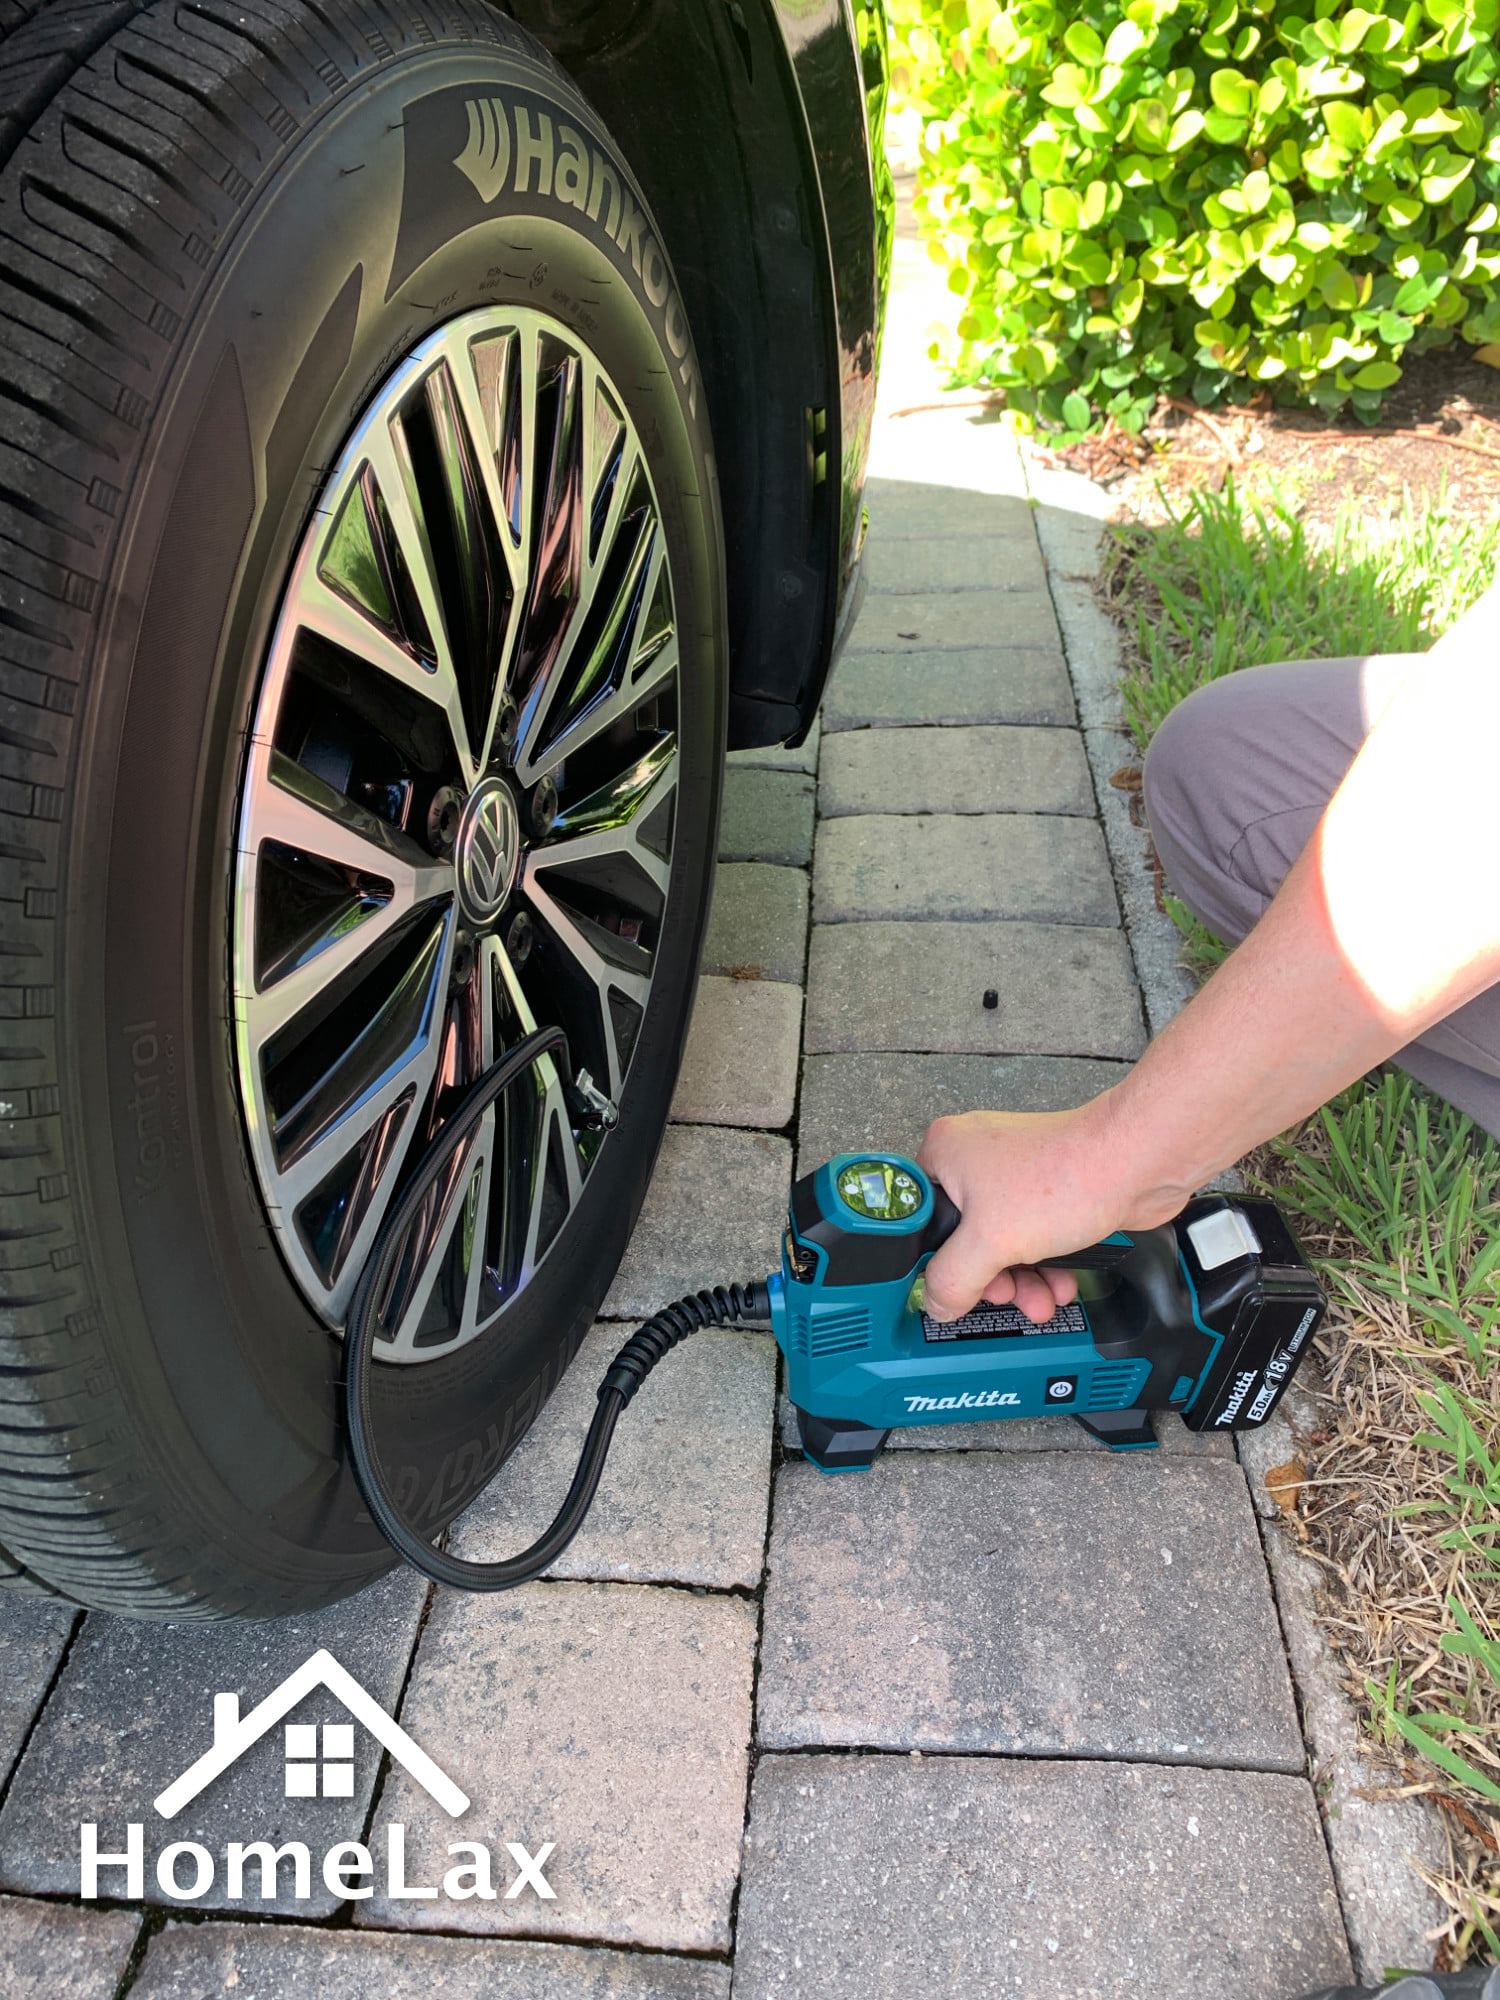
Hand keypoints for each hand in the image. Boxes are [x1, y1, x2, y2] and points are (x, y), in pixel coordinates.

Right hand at [917, 1097, 1160, 1322]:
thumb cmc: (1065, 1178)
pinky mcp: (1047, 1189)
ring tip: (1040, 1299)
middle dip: (991, 1277)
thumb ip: (952, 1279)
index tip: (952, 1285)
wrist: (1136, 1165)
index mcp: (945, 1152)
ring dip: (1022, 1279)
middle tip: (1005, 1295)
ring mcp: (1014, 1172)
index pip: (917, 1215)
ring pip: (1002, 1240)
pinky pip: (1032, 1235)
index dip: (934, 1258)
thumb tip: (935, 1302)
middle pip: (963, 1235)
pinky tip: (1059, 1283)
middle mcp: (976, 1157)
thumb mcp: (989, 1242)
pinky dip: (1043, 1263)